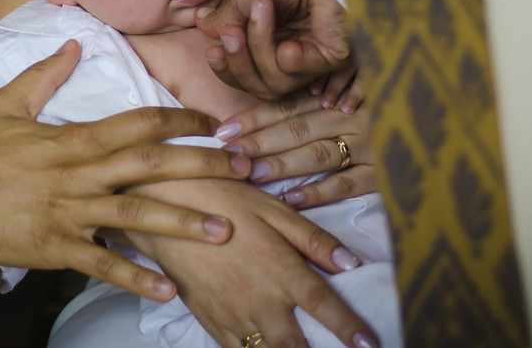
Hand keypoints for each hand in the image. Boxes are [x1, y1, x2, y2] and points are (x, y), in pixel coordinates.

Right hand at [0, 42, 250, 301]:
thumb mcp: (7, 102)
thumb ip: (47, 75)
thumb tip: (75, 45)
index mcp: (73, 138)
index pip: (140, 122)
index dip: (181, 121)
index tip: (214, 123)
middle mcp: (79, 174)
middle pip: (153, 166)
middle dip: (203, 166)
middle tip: (246, 169)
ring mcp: (69, 214)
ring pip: (138, 216)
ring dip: (185, 223)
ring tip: (225, 230)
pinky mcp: (55, 249)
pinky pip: (103, 264)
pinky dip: (136, 277)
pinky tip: (168, 288)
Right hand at [126, 179, 378, 347]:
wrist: (161, 207)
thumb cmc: (221, 199)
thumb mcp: (270, 208)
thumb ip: (312, 238)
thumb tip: (351, 262)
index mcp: (280, 269)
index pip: (324, 306)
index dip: (349, 327)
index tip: (370, 342)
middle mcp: (260, 299)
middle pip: (297, 346)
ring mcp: (233, 315)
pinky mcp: (211, 322)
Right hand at [197, 0, 352, 98]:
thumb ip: (226, 18)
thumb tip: (203, 26)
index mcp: (274, 35)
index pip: (247, 72)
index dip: (227, 68)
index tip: (212, 51)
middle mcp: (294, 46)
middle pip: (259, 85)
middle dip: (238, 64)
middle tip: (231, 35)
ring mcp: (314, 52)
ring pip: (276, 82)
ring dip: (260, 48)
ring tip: (261, 10)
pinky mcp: (334, 53)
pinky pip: (302, 74)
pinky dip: (289, 62)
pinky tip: (287, 45)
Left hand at [218, 86, 377, 209]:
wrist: (449, 121)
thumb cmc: (393, 107)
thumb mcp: (358, 94)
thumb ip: (322, 100)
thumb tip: (275, 117)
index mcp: (341, 96)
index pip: (289, 106)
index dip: (254, 117)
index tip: (223, 130)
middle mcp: (353, 115)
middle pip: (297, 128)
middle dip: (258, 142)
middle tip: (226, 154)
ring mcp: (371, 141)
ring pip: (317, 153)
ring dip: (281, 164)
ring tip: (250, 173)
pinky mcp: (387, 169)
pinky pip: (349, 180)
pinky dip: (319, 190)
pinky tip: (292, 198)